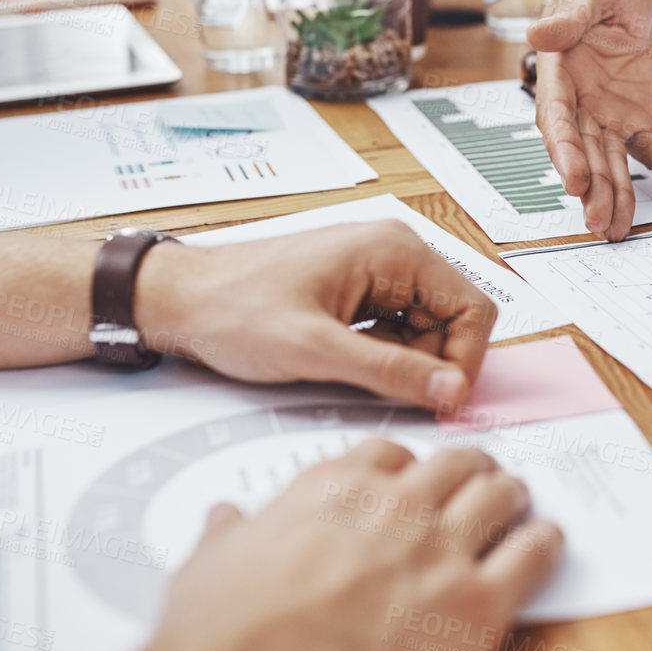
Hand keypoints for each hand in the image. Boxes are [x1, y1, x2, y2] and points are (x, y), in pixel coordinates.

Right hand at [102, 440, 562, 650]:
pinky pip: (533, 553)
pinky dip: (544, 544)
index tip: (415, 478)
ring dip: (512, 497)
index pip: (390, 454)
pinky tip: (545, 545)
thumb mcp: (209, 566)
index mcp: (333, 489)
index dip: (409, 467)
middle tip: (481, 481)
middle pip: (456, 464)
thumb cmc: (225, 638)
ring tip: (519, 504)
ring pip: (501, 495)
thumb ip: (229, 534)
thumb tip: (224, 520)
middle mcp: (395, 507)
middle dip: (472, 471)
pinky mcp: (477, 604)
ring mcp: (440, 550)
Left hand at [138, 221, 496, 410]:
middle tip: (389, 393)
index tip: (441, 400)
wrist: (177, 300)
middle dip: (431, 364)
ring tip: (351, 374)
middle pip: (453, 320)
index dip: (464, 361)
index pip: (473, 309)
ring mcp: (375, 270)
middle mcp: (391, 252)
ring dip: (404, 363)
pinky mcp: (357, 290)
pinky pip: (396, 329)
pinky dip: (383, 357)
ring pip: (425, 329)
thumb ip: (391, 372)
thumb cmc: (233, 310)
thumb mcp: (316, 350)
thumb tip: (451, 391)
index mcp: (393, 250)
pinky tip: (344, 365)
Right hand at [526, 0, 651, 239]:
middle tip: (598, 219)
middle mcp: (577, 105)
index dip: (563, 150)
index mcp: (557, 76)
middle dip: (590, 187)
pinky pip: (651, 151)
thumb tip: (539, 34)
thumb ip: (569, 16)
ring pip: (610, 163)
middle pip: (581, 152)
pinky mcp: (634, 123)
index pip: (557, 118)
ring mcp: (605, 118)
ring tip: (619, 229)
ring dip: (616, 195)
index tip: (573, 179)